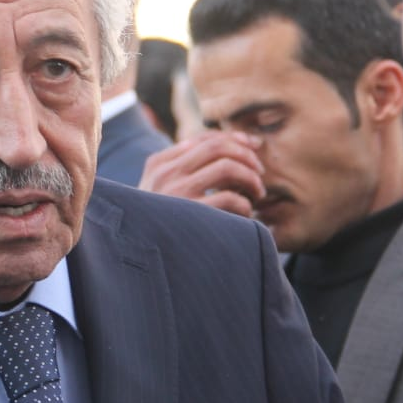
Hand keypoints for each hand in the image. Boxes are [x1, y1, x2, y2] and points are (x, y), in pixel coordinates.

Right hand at [139, 131, 265, 218]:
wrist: (142, 264)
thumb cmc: (162, 226)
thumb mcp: (162, 191)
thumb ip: (187, 168)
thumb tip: (238, 144)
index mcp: (158, 164)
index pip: (203, 139)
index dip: (234, 139)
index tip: (254, 146)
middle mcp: (165, 175)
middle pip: (217, 147)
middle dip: (246, 155)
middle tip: (260, 172)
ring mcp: (176, 195)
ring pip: (227, 167)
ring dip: (251, 178)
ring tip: (257, 193)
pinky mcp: (191, 217)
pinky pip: (230, 198)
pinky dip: (246, 204)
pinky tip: (246, 215)